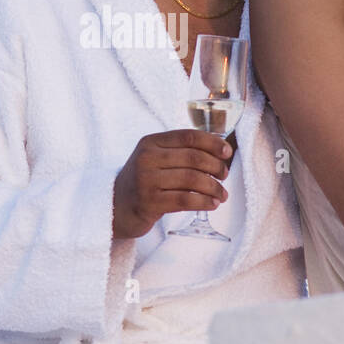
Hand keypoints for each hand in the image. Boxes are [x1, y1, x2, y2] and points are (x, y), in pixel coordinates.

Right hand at [112, 129, 232, 239]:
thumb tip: (220, 153)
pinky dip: (204, 202)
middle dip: (216, 166)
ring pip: (192, 179)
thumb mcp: (155, 159)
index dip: (212, 143)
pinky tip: (212, 204)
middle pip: (193, 157)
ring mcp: (146, 180)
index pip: (188, 136)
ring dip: (213, 187)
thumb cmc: (144, 182)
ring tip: (222, 194)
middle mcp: (147, 158)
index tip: (227, 152)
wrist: (116, 207)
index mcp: (150, 142)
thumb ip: (179, 153)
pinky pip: (185, 199)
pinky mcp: (149, 202)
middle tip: (225, 175)